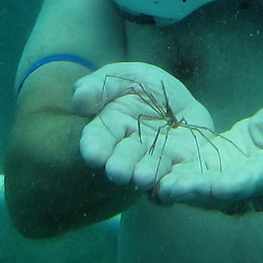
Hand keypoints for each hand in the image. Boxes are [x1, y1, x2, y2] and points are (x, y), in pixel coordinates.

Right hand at [72, 62, 217, 190]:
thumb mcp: (126, 76)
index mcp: (113, 126)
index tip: (94, 154)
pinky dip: (176, 186)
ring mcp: (158, 161)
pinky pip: (179, 180)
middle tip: (118, 172)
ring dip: (147, 176)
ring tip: (144, 178)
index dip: (95, 146)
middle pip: (124, 160)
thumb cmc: (145, 88)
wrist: (181, 103)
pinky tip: (174, 186)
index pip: (98, 138)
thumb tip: (79, 99)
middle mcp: (133, 150)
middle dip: (121, 165)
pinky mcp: (183, 167)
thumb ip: (100, 85)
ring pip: (150, 172)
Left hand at [153, 99, 262, 213]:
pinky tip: (147, 174)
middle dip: (194, 191)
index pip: (256, 181)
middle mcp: (249, 187)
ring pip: (200, 190)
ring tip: (152, 183)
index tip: (218, 186)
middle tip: (169, 188)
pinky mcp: (213, 170)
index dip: (237, 184)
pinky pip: (191, 176)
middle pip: (219, 193)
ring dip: (177, 188)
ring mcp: (229, 181)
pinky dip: (171, 176)